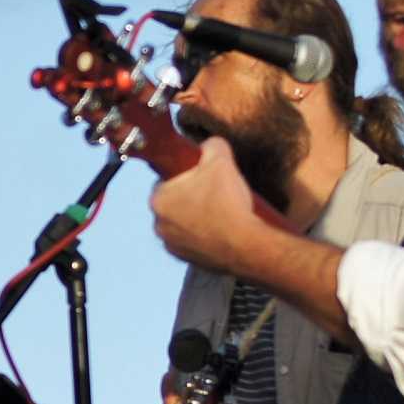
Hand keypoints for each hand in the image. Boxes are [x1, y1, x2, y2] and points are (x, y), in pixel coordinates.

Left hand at [150, 136, 262, 272]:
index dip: (187, 175)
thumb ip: (211, 145)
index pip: (167, 179)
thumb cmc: (228, 202)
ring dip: (197, 217)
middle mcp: (158, 224)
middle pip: (174, 202)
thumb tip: (210, 144)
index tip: (204, 177)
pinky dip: (204, 235)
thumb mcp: (221, 159)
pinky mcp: (186, 259)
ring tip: (221, 212)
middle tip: (215, 193)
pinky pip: (192, 241)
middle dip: (191, 196)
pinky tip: (222, 229)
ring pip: (183, 223)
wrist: (245, 244)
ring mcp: (171, 244)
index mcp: (159, 199)